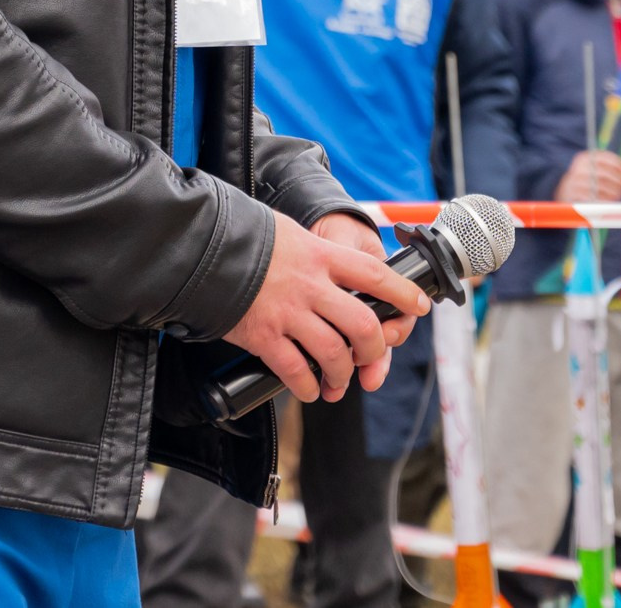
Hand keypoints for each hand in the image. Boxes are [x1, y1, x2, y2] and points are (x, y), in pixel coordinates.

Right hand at [219, 209, 425, 405]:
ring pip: (334, 354)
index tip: (419, 306)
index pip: (375, 275)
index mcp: (321, 256)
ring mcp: (288, 313)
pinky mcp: (264, 336)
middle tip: (370, 357)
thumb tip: (342, 270)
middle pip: (362, 325)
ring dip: (342, 374)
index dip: (403, 293)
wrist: (202, 250)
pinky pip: (295, 370)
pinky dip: (307, 386)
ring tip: (337, 381)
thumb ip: (318, 253)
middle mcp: (310, 286)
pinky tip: (309, 388)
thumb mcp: (290, 233)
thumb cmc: (246, 238)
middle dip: (374, 349)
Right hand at [556, 150, 620, 203]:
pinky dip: (605, 201)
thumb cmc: (589, 181)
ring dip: (614, 192)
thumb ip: (617, 172)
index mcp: (584, 158)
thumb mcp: (600, 172)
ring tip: (616, 194)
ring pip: (601, 187)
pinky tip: (609, 202)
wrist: (565, 191)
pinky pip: (595, 199)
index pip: (607, 158)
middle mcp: (579, 168)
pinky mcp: (574, 196)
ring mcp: (575, 182)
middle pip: (606, 173)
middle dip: (619, 181)